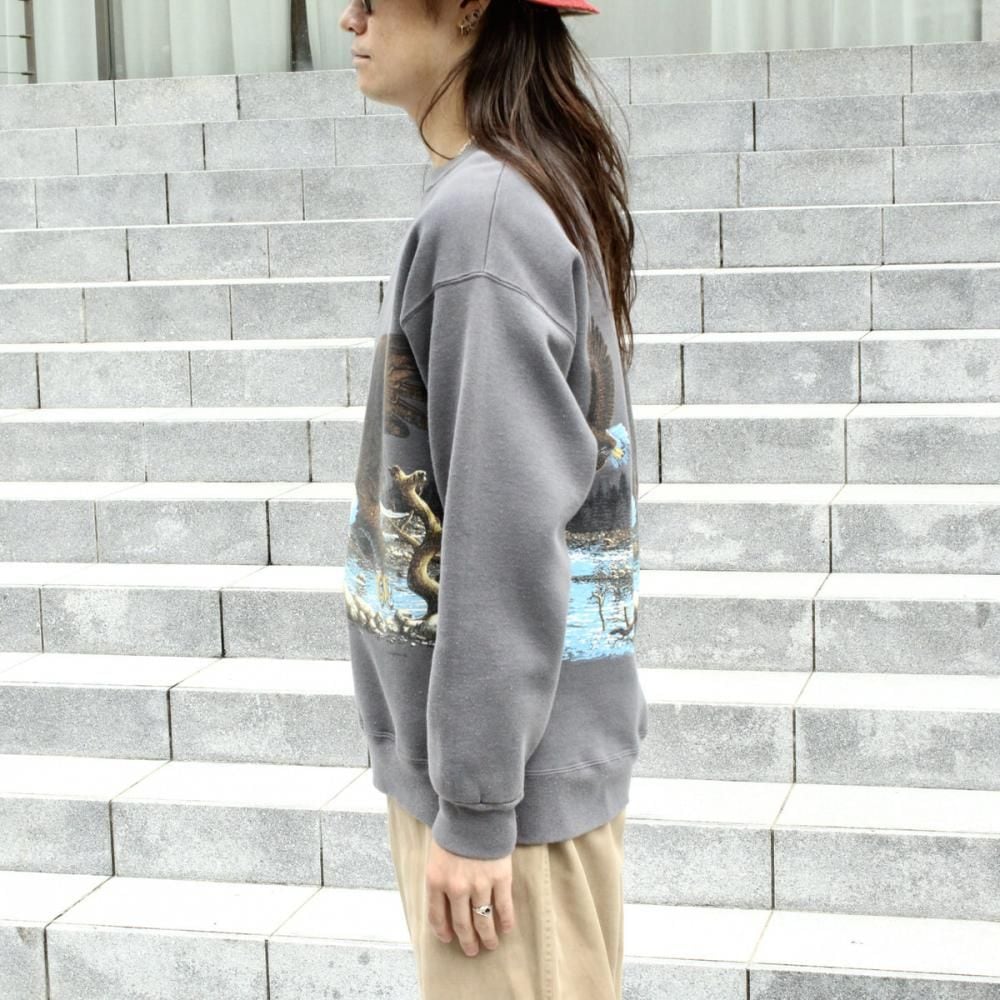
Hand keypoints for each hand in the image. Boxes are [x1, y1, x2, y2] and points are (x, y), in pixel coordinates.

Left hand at [425, 835, 515, 956]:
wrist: (475, 810)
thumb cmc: (454, 829)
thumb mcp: (436, 854)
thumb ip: (439, 878)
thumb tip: (445, 900)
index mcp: (436, 881)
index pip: (436, 916)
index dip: (443, 932)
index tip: (449, 939)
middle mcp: (456, 888)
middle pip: (461, 924)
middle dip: (467, 941)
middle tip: (472, 951)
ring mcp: (479, 884)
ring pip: (483, 920)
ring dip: (487, 937)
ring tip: (490, 945)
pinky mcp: (500, 878)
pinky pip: (503, 907)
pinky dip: (505, 921)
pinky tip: (506, 928)